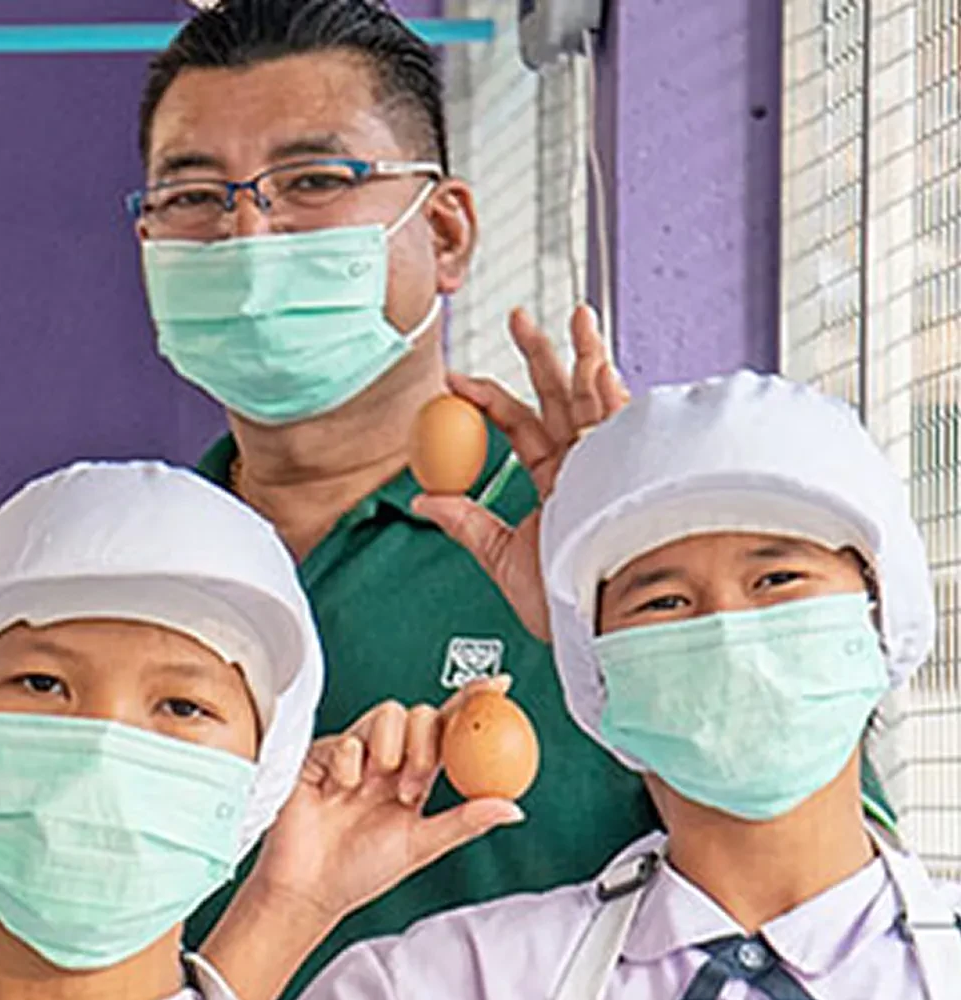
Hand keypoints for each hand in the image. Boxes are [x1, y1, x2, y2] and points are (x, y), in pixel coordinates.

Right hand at [249, 685, 525, 935]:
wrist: (308, 887)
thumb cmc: (359, 871)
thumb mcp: (422, 847)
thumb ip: (465, 822)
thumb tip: (513, 808)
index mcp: (415, 776)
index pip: (449, 731)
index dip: (472, 703)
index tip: (499, 685)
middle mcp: (387, 760)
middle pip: (421, 714)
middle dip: (425, 745)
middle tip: (411, 787)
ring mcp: (354, 755)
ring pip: (388, 714)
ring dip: (391, 749)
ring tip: (377, 787)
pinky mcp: (321, 756)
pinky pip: (347, 739)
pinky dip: (350, 765)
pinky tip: (340, 790)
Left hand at [412, 303, 630, 641]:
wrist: (602, 626)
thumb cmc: (559, 600)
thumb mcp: (500, 559)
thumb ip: (466, 524)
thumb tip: (421, 498)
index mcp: (554, 480)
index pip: (517, 428)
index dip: (485, 400)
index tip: (452, 380)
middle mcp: (585, 465)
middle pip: (558, 399)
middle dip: (540, 356)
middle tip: (516, 317)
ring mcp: (614, 463)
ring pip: (595, 398)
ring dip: (584, 354)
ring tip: (572, 314)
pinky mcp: (637, 470)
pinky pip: (624, 423)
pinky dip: (609, 390)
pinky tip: (594, 360)